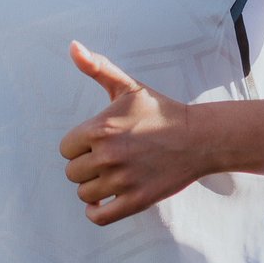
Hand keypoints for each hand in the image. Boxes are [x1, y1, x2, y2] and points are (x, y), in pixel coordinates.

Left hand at [59, 41, 199, 225]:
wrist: (198, 138)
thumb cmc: (159, 110)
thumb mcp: (128, 85)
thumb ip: (97, 67)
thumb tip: (72, 46)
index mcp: (100, 129)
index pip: (66, 149)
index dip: (80, 146)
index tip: (98, 141)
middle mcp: (108, 156)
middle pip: (72, 172)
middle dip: (86, 166)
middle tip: (109, 157)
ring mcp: (122, 181)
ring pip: (84, 194)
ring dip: (93, 187)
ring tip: (112, 175)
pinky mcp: (136, 201)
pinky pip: (98, 216)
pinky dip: (96, 211)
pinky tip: (104, 199)